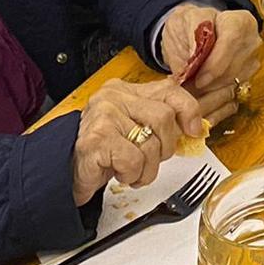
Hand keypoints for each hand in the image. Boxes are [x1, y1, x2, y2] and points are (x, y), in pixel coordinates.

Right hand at [69, 78, 203, 203]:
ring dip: (147, 169)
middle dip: (164, 148)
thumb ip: (161, 122)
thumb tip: (196, 126)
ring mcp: (104, 116)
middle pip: (164, 118)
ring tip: (132, 170)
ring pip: (151, 144)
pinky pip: (134, 161)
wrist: (67, 171)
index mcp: (126, 90)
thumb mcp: (137, 129)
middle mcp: (114, 97)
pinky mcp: (97, 140)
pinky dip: (132, 175)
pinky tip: (119, 173)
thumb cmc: (105, 151)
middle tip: (150, 160)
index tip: (194, 130)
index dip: (188, 110)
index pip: (169, 89)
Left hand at [159, 3, 262, 125]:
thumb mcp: (185, 22)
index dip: (215, 63)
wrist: (195, 31)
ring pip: (234, 83)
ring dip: (210, 92)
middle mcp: (252, 41)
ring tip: (188, 93)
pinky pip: (233, 93)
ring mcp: (252, 61)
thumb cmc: (191, 24)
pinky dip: (214, 98)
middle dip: (210, 82)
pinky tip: (199, 96)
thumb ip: (191, 37)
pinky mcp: (246, 78)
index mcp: (240, 21)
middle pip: (234, 67)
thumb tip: (194, 59)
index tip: (197, 78)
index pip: (232, 41)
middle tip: (187, 91)